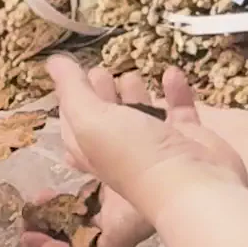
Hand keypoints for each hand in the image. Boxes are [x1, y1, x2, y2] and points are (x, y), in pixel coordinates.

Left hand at [45, 56, 246, 226]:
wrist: (194, 184)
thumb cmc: (134, 154)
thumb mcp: (91, 120)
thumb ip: (72, 90)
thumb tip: (53, 62)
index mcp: (92, 150)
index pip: (73, 125)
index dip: (69, 102)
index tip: (68, 75)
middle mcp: (122, 150)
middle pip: (106, 119)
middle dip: (100, 95)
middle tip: (99, 70)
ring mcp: (156, 144)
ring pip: (142, 115)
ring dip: (134, 94)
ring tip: (129, 73)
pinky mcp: (188, 139)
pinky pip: (179, 111)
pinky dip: (175, 92)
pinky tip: (171, 73)